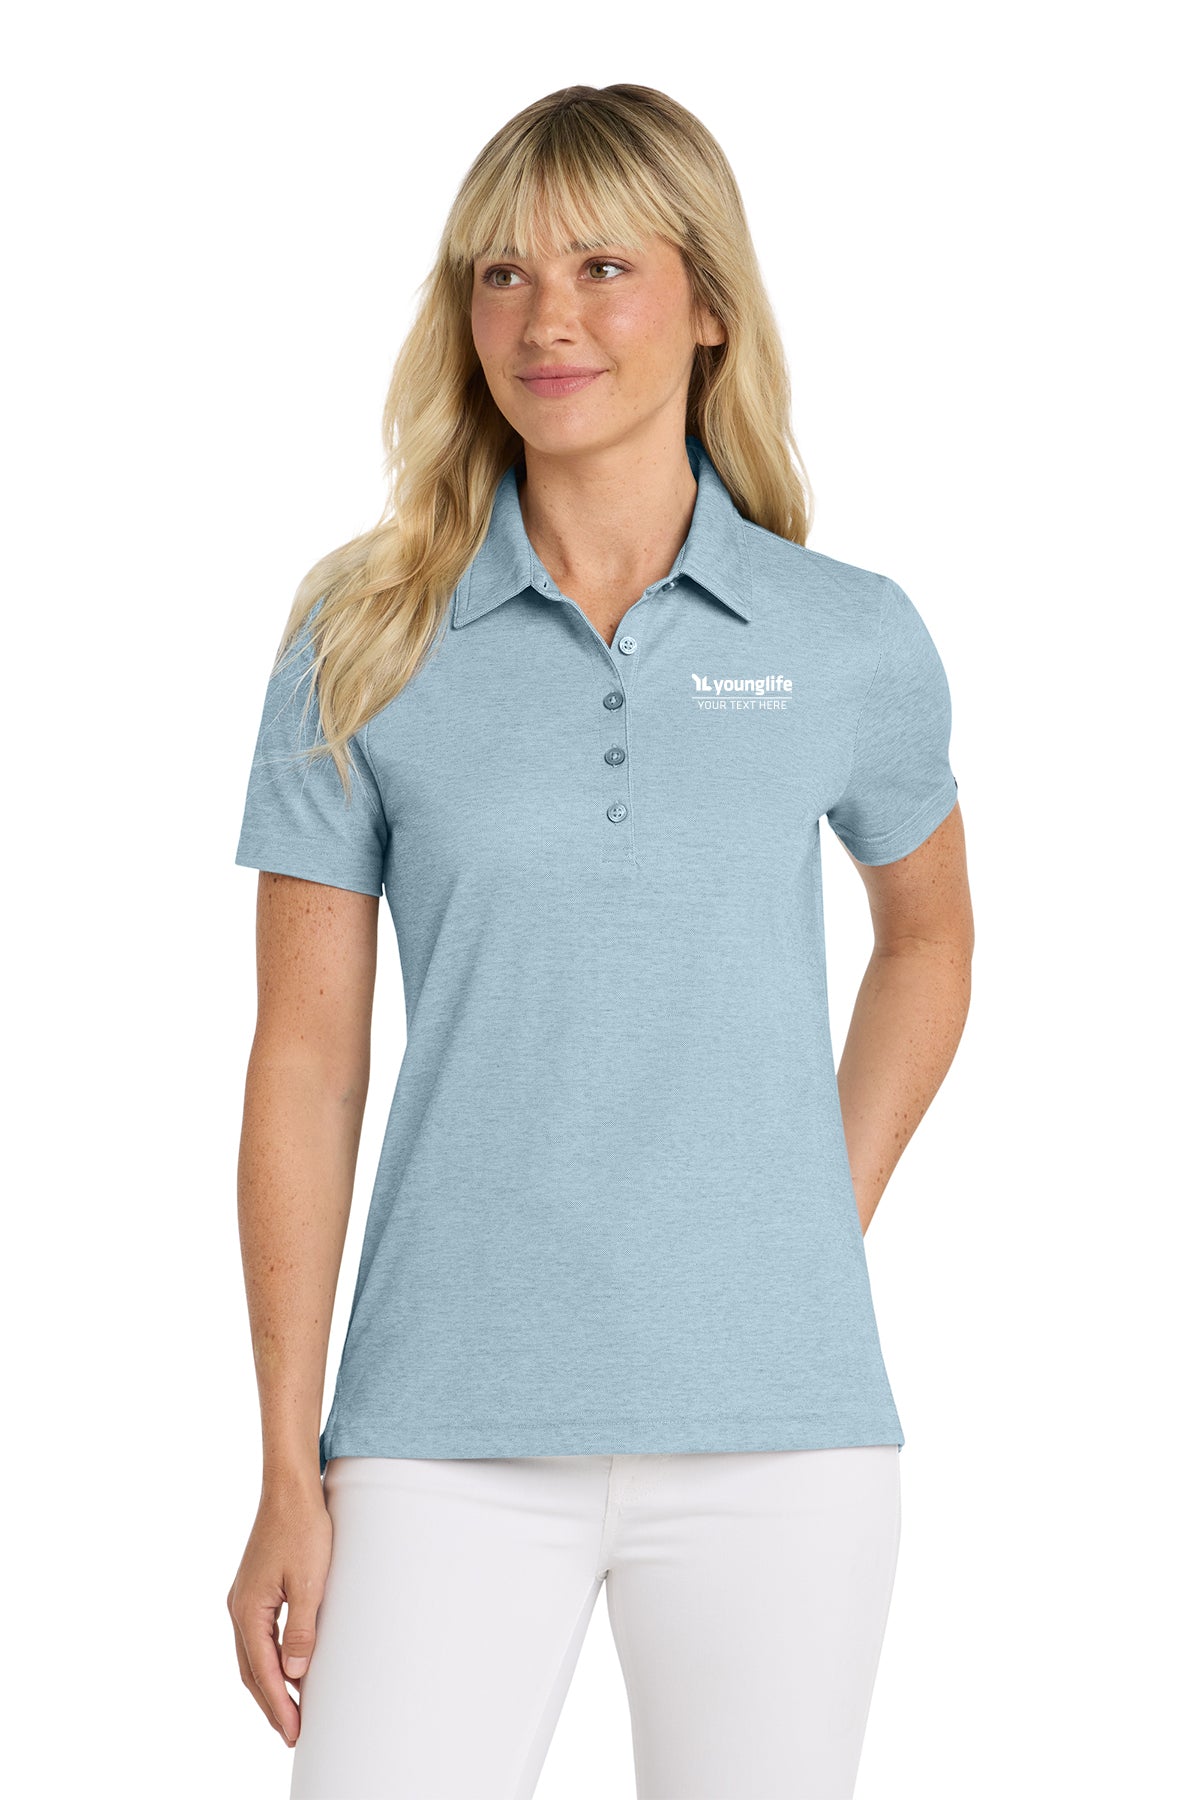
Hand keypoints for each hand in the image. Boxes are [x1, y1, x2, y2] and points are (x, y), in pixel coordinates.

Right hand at [227, 1479, 332, 1747]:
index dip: (278, 1706)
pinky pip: (256, 1637)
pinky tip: (283, 1667)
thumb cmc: (302, 1528)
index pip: (262, 1673)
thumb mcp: (309, 1582)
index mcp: (247, 1611)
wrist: (290, 1488)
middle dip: (270, 1704)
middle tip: (292, 1733)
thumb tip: (293, 1676)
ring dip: (267, 1685)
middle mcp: (238, 1608)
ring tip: (288, 1710)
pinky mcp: (254, 1588)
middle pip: (250, 1670)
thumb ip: (301, 1631)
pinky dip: (267, 1660)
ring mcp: (243, 1598)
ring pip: (251, 1656)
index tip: (294, 1733)